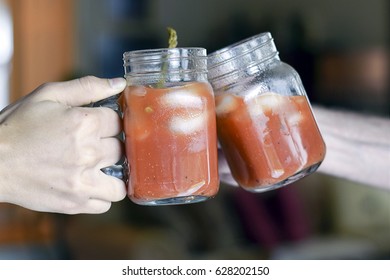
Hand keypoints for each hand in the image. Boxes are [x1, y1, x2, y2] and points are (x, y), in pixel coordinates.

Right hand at [0, 76, 126, 213]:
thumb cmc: (18, 127)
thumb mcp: (48, 96)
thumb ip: (87, 87)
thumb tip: (119, 84)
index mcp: (84, 123)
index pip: (119, 121)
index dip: (109, 122)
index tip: (99, 126)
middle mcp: (88, 152)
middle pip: (121, 149)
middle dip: (110, 145)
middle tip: (93, 145)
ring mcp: (83, 181)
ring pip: (121, 182)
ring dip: (113, 175)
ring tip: (98, 169)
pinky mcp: (75, 203)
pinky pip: (105, 204)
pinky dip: (100, 196)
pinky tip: (87, 184)